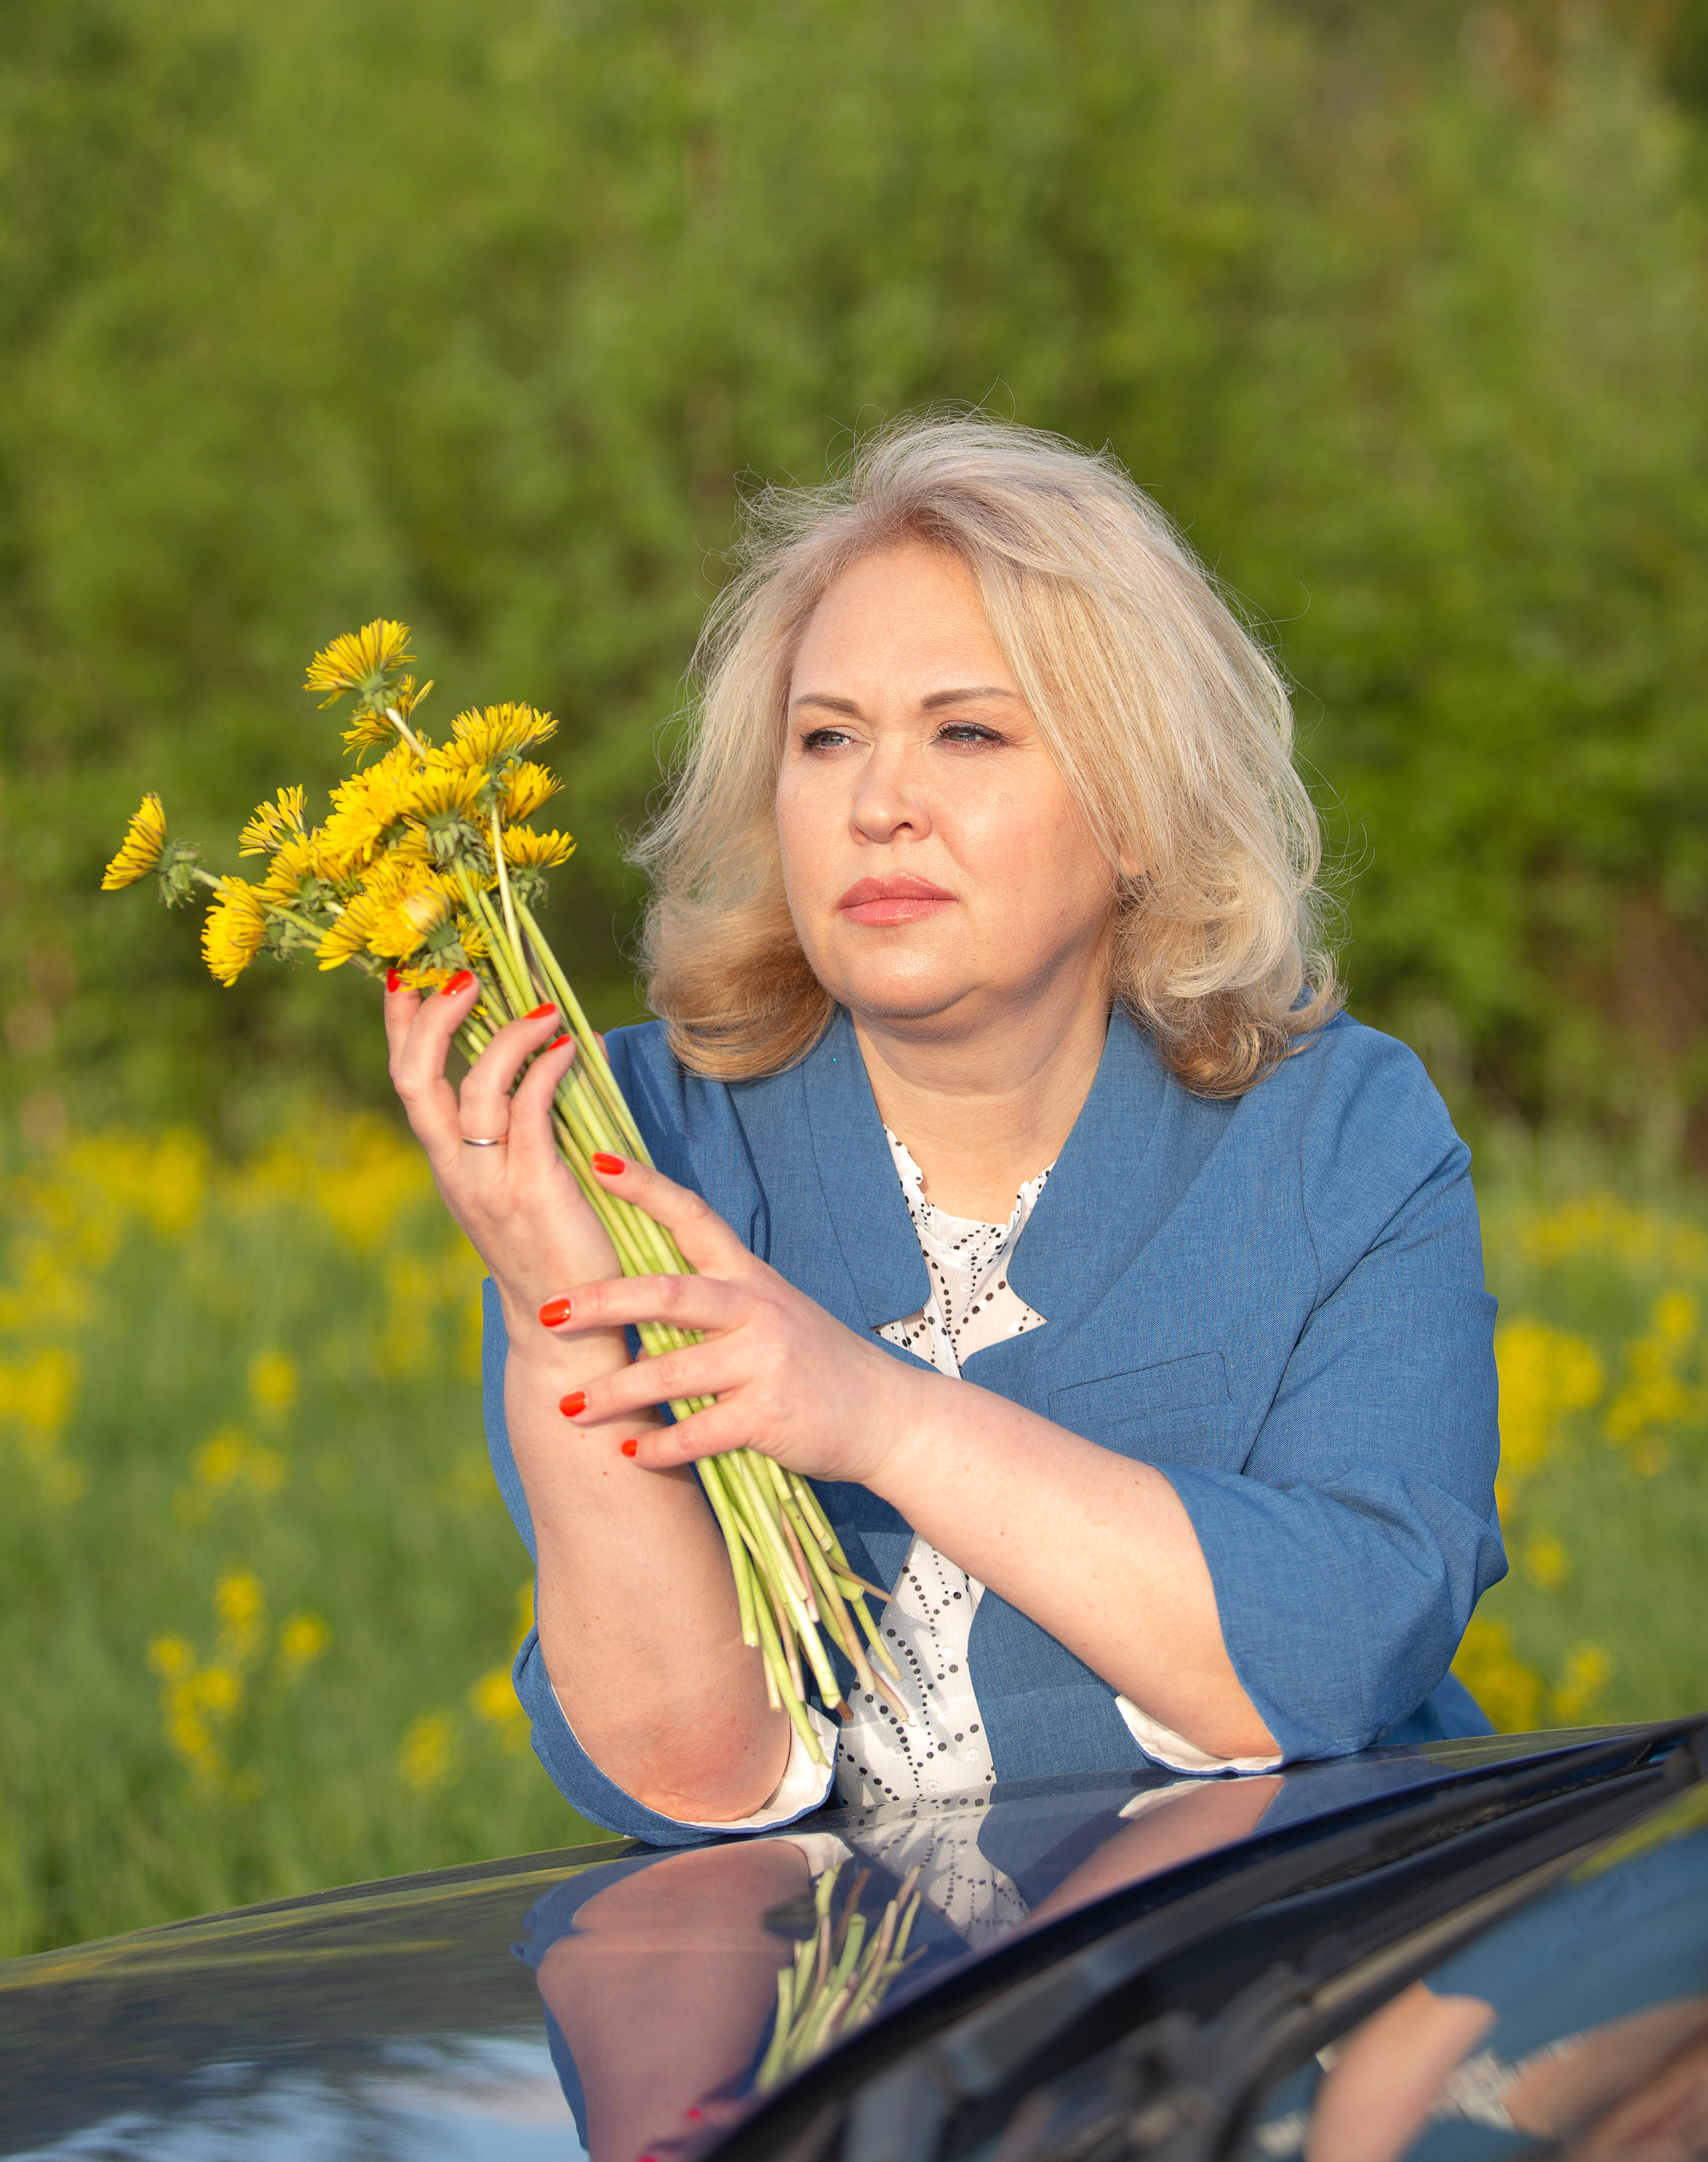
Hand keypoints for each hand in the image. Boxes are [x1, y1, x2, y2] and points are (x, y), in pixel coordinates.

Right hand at [382, 974, 627, 1369]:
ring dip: (507, 1037)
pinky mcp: (534, 1191)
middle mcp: (456, 1170)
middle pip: (417, 1080)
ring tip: (543, 1007)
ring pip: (474, 1091)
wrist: (569, 1329)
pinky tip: (569, 1048)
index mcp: (447, 1162)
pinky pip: (531, 1115)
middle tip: (465, 976)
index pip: (408, 1081)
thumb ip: (530, 1121)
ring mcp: (490, 1182)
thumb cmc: (557, 1245)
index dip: (403, 1025)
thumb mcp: (524, 1177)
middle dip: (433, 1019)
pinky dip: (545, 1072)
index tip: (410, 974)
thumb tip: (557, 1044)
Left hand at [542, 1155, 933, 1484]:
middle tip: (547, 1312)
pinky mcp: (770, 1415)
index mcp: (749, 1277)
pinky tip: (631, 1451)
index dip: (645, 1187)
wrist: (885, 1415)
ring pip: (672, 1371)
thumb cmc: (814, 1364)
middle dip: (602, 1302)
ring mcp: (765, 1362)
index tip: (595, 1162)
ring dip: (614, 1391)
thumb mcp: (768, 1318)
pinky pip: (699, 1432)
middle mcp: (757, 1309)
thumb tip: (633, 1332)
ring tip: (568, 1406)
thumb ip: (706, 1315)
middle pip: (667, 1294)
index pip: (693, 1216)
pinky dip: (660, 1446)